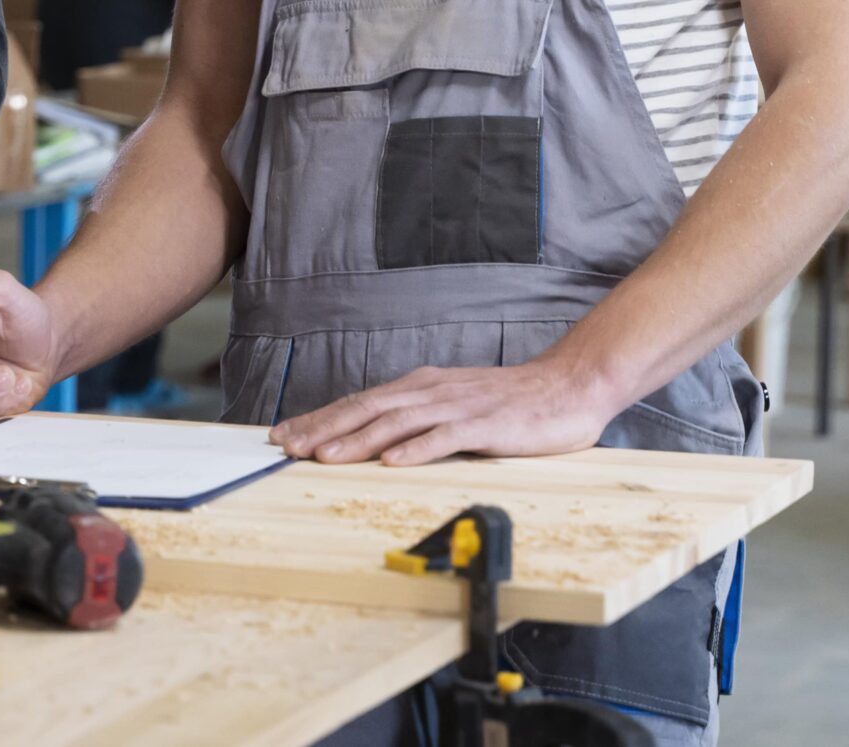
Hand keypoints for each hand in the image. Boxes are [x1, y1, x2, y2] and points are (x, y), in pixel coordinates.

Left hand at [267, 358, 619, 466]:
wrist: (567, 386)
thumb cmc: (508, 403)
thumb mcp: (453, 406)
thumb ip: (417, 420)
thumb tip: (374, 442)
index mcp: (419, 388)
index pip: (359, 403)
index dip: (318, 419)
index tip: (282, 435)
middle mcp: (430, 391)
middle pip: (366, 409)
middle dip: (322, 429)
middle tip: (286, 447)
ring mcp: (456, 406)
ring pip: (396, 423)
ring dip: (357, 440)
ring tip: (323, 456)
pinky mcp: (484, 424)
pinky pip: (444, 437)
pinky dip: (415, 449)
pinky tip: (391, 463)